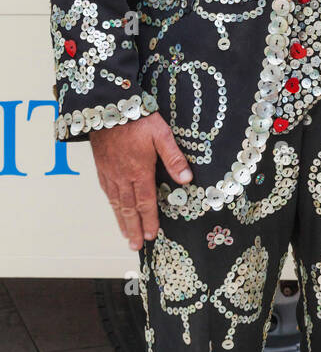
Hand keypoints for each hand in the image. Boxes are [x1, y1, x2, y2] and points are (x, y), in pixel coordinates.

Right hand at [89, 111, 192, 250]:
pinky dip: (111, 204)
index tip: (151, 235)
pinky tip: (114, 208)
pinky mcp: (101, 166)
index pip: (146, 202)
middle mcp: (123, 176)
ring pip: (116, 202)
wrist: (108, 106)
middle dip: (134, 228)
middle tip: (136, 246)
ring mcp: (110, 172)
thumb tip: (187, 180)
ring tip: (126, 234)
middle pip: (128, 208)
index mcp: (140, 170)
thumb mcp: (161, 135)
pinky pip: (106, 191)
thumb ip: (174, 158)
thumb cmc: (138, 118)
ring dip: (121, 220)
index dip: (149, 220)